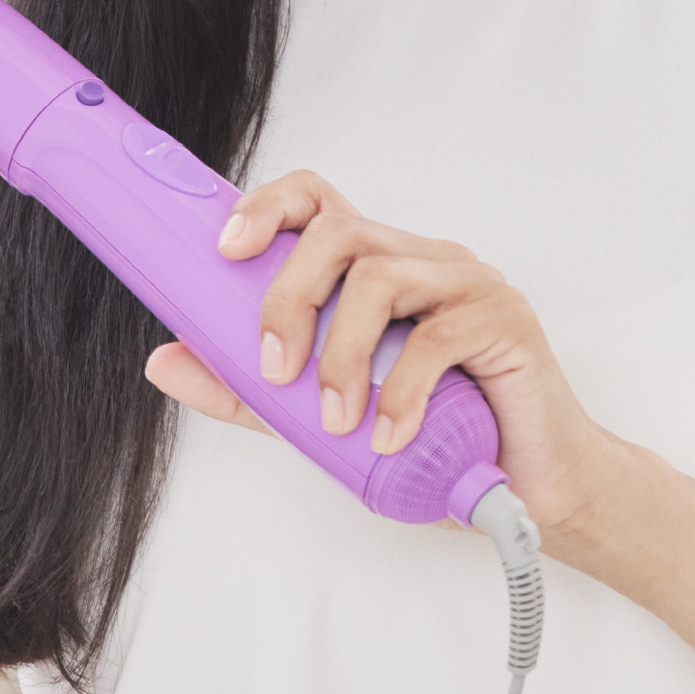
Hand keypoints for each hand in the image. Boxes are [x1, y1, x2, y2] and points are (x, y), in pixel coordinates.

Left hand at [141, 169, 623, 550]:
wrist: (532, 490)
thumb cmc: (436, 441)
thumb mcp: (319, 417)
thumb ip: (246, 390)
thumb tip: (163, 359)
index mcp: (378, 266)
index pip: (319, 203)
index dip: (267, 208)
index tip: (226, 249)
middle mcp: (421, 259)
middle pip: (339, 234)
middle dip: (290, 299)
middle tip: (278, 372)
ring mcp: (467, 283)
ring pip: (380, 277)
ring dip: (343, 355)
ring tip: (339, 419)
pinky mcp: (506, 319)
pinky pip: (437, 336)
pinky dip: (400, 391)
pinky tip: (390, 433)